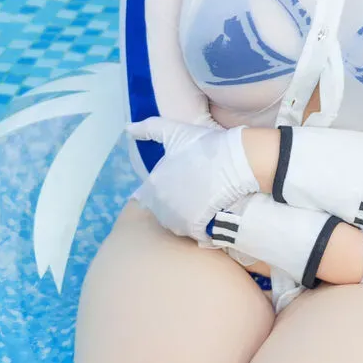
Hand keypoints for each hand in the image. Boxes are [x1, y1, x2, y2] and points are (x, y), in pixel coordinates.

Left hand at [124, 116, 259, 243]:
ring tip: (199, 211)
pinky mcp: (196, 226)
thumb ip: (148, 129)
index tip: (178, 187)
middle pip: (163, 213)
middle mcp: (161, 203)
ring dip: (185, 221)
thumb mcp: (173, 131)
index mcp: (154, 183)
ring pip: (177, 225)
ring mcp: (178, 216)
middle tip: (191, 199)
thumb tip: (128, 128)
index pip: (148, 196)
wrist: (234, 161)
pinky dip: (201, 232)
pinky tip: (209, 222)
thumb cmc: (204, 145)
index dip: (162, 192)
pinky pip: (195, 234)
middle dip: (173, 208)